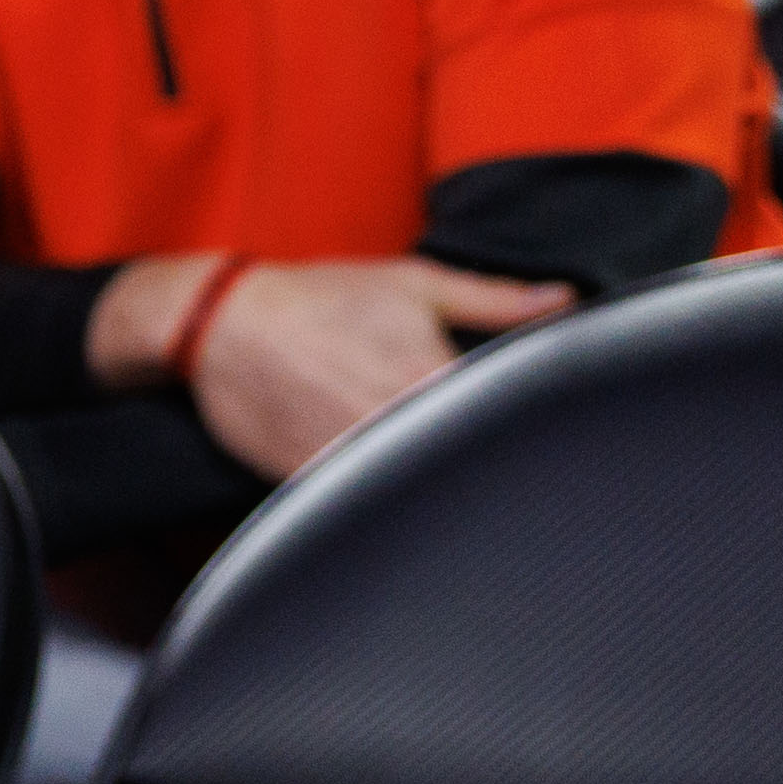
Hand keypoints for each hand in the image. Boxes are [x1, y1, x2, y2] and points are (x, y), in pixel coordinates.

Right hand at [108, 253, 576, 478]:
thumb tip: (564, 300)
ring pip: (410, 489)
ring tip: (450, 486)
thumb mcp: (412, 283)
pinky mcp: (310, 478)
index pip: (501, 422)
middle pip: (459, 464)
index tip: (544, 448)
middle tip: (507, 472)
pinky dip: (377, 497)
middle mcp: (390, 422)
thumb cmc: (318, 297)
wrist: (219, 323)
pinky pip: (358, 500)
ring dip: (430, 487)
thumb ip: (494, 300)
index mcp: (430, 376)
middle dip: (478, 464)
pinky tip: (391, 488)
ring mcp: (348, 455)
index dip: (524, 435)